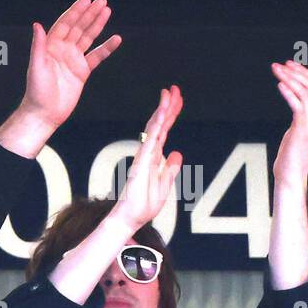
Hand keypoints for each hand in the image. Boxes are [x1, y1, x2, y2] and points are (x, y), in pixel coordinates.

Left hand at [21, 0, 121, 127]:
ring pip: (88, 38)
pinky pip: (97, 56)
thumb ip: (38, 45)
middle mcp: (62, 51)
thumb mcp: (36, 66)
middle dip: (89, 14)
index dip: (75, 12)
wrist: (44, 113)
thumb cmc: (36, 92)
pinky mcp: (82, 72)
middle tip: (101, 1)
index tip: (86, 1)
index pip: (65, 24)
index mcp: (50, 47)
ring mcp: (73, 60)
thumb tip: (37, 25)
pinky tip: (115, 39)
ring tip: (107, 11)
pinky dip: (106, 48)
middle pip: (78, 27)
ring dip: (97, 25)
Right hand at [114, 85, 182, 231]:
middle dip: (168, 106)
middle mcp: (148, 153)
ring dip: (162, 110)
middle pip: (159, 125)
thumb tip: (177, 154)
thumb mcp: (165, 185)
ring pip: (155, 128)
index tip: (176, 99)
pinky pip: (151, 139)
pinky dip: (157, 125)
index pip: (164, 131)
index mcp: (154, 157)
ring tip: (169, 94)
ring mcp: (144, 156)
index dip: (171, 115)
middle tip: (174, 89)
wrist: (131, 218)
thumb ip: (170, 169)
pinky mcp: (142, 162)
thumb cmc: (144, 205)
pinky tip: (162, 113)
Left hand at [272, 60, 307, 187]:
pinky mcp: (302, 128)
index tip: (289, 65)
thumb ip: (298, 118)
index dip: (304, 73)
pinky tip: (279, 84)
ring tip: (277, 70)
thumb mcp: (296, 131)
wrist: (291, 175)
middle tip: (280, 64)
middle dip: (296, 72)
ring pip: (305, 92)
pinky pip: (297, 105)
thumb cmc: (290, 156)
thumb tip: (295, 106)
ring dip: (290, 78)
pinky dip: (289, 92)